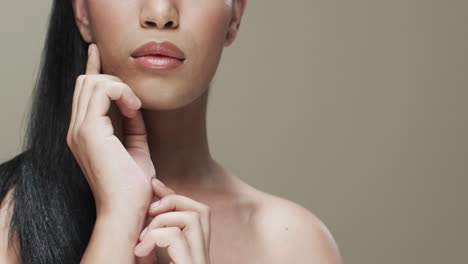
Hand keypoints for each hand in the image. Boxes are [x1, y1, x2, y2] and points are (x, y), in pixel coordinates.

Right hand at [66, 43, 155, 215]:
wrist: (128, 209)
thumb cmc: (133, 185)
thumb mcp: (136, 147)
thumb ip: (132, 125)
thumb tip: (135, 105)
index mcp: (85, 134)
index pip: (84, 92)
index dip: (92, 69)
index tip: (98, 52)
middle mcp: (76, 129)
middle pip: (87, 82)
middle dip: (114, 81)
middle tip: (135, 101)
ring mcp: (79, 129)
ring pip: (92, 82)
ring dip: (119, 87)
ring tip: (135, 107)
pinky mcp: (89, 130)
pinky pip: (103, 90)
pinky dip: (123, 93)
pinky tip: (135, 108)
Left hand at [134, 178, 210, 263]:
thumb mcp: (150, 255)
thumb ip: (154, 235)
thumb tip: (150, 201)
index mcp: (195, 254)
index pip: (197, 213)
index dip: (174, 195)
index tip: (153, 184)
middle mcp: (202, 258)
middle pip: (202, 211)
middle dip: (173, 201)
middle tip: (148, 212)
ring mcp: (198, 262)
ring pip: (192, 219)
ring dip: (161, 220)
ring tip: (142, 239)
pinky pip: (175, 236)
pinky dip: (154, 236)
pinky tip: (140, 251)